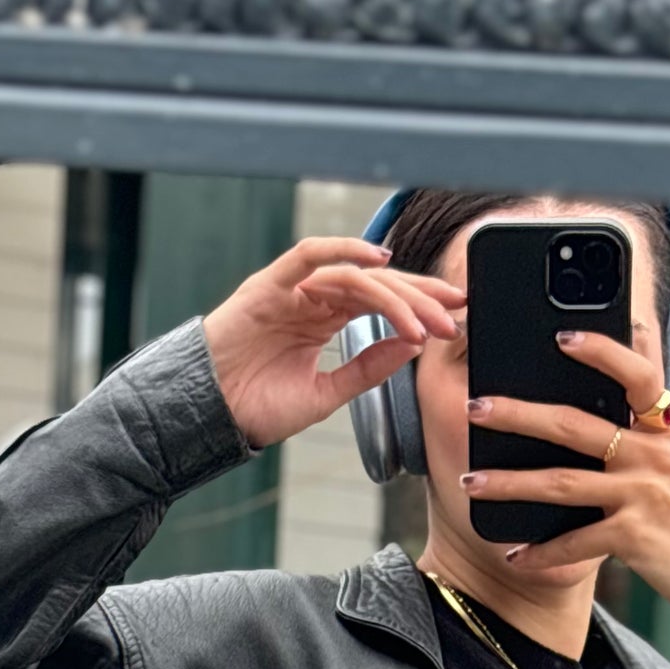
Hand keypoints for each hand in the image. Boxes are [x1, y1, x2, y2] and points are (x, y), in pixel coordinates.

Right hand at [201, 237, 464, 452]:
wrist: (212, 417)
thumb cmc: (258, 406)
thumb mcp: (327, 393)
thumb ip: (368, 368)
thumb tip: (411, 345)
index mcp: (326, 320)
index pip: (384, 303)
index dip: (422, 307)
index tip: (457, 318)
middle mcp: (313, 299)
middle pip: (378, 286)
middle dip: (420, 300)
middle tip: (454, 317)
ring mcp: (293, 288)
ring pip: (355, 276)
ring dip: (394, 295)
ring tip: (424, 322)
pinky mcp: (272, 284)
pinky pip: (311, 255)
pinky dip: (345, 252)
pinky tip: (378, 261)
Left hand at [459, 325, 669, 668]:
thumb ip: (646, 431)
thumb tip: (611, 394)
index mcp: (662, 432)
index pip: (637, 373)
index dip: (602, 350)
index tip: (561, 334)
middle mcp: (653, 456)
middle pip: (574, 424)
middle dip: (517, 414)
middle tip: (475, 406)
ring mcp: (644, 495)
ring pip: (561, 482)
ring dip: (509, 483)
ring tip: (470, 481)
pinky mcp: (636, 538)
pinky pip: (575, 543)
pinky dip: (541, 552)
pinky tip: (515, 557)